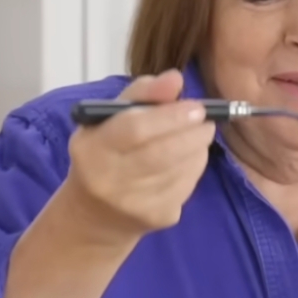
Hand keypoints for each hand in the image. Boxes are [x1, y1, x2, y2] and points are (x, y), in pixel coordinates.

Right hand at [63, 70, 214, 241]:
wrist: (94, 215)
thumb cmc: (103, 153)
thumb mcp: (108, 119)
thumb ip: (141, 94)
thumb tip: (175, 79)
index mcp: (92, 150)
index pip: (135, 130)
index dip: (170, 116)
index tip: (195, 107)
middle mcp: (109, 181)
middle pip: (163, 153)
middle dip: (193, 132)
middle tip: (205, 119)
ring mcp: (134, 204)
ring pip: (180, 169)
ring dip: (198, 148)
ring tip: (199, 135)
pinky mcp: (156, 218)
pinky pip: (186, 186)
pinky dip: (195, 167)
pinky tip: (189, 158)